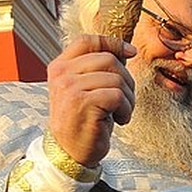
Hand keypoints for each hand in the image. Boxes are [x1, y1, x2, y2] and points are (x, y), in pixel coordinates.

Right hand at [46, 35, 136, 166]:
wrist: (71, 151)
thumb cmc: (84, 121)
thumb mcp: (86, 89)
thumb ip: (97, 69)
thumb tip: (125, 50)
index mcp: (60, 66)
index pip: (87, 41)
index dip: (112, 43)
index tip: (131, 52)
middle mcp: (62, 74)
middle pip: (108, 59)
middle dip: (126, 80)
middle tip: (125, 100)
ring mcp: (70, 87)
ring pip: (116, 78)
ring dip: (128, 98)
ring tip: (121, 112)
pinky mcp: (82, 102)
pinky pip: (117, 95)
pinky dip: (125, 109)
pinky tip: (120, 120)